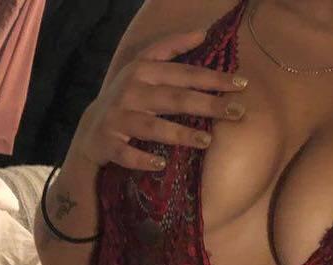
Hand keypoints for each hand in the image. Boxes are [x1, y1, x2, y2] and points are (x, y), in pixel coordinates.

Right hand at [68, 30, 248, 171]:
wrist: (91, 129)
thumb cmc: (127, 97)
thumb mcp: (142, 67)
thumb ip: (169, 48)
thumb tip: (202, 33)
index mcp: (142, 72)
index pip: (184, 73)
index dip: (213, 78)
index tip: (241, 84)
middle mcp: (130, 92)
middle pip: (174, 98)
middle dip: (207, 104)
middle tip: (236, 112)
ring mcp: (118, 118)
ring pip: (152, 127)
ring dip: (179, 133)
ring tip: (207, 140)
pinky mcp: (108, 143)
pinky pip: (127, 154)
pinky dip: (142, 159)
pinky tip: (161, 163)